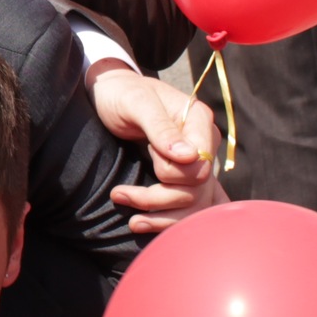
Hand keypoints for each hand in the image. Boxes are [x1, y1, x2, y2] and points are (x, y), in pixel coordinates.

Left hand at [89, 61, 222, 232]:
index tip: (144, 158)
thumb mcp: (136, 104)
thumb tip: (189, 157)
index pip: (199, 165)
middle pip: (196, 190)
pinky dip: (169, 221)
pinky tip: (146, 223)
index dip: (171, 172)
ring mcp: (196, 162)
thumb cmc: (122, 94)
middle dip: (157, 199)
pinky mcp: (183, 177)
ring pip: (194, 205)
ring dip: (161, 218)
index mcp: (199, 120)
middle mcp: (204, 144)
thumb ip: (161, 128)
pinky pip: (189, 207)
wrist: (112, 93)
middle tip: (119, 194)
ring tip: (131, 221)